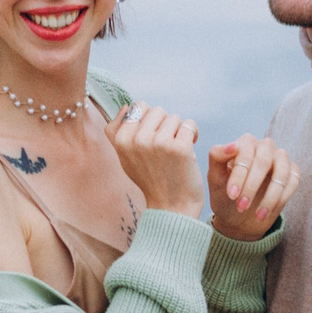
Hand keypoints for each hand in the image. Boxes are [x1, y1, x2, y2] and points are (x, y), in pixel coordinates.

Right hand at [108, 102, 204, 217]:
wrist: (171, 206)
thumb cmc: (150, 180)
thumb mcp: (125, 157)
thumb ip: (119, 133)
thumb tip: (126, 107)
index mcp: (121, 140)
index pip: (137, 106)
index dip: (149, 119)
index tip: (152, 136)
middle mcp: (136, 140)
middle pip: (156, 110)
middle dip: (164, 124)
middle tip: (165, 145)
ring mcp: (157, 143)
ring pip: (174, 117)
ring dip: (178, 130)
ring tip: (175, 150)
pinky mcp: (179, 148)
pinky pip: (188, 125)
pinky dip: (192, 134)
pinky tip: (188, 149)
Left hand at [208, 134, 298, 241]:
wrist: (238, 218)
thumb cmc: (225, 195)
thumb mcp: (215, 178)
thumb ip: (217, 157)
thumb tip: (233, 146)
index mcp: (245, 143)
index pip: (245, 151)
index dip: (239, 174)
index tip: (232, 195)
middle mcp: (265, 147)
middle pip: (264, 161)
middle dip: (252, 186)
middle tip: (242, 206)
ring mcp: (281, 160)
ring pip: (282, 172)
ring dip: (270, 196)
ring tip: (258, 215)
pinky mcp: (293, 174)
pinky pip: (293, 182)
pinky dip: (280, 199)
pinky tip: (267, 212)